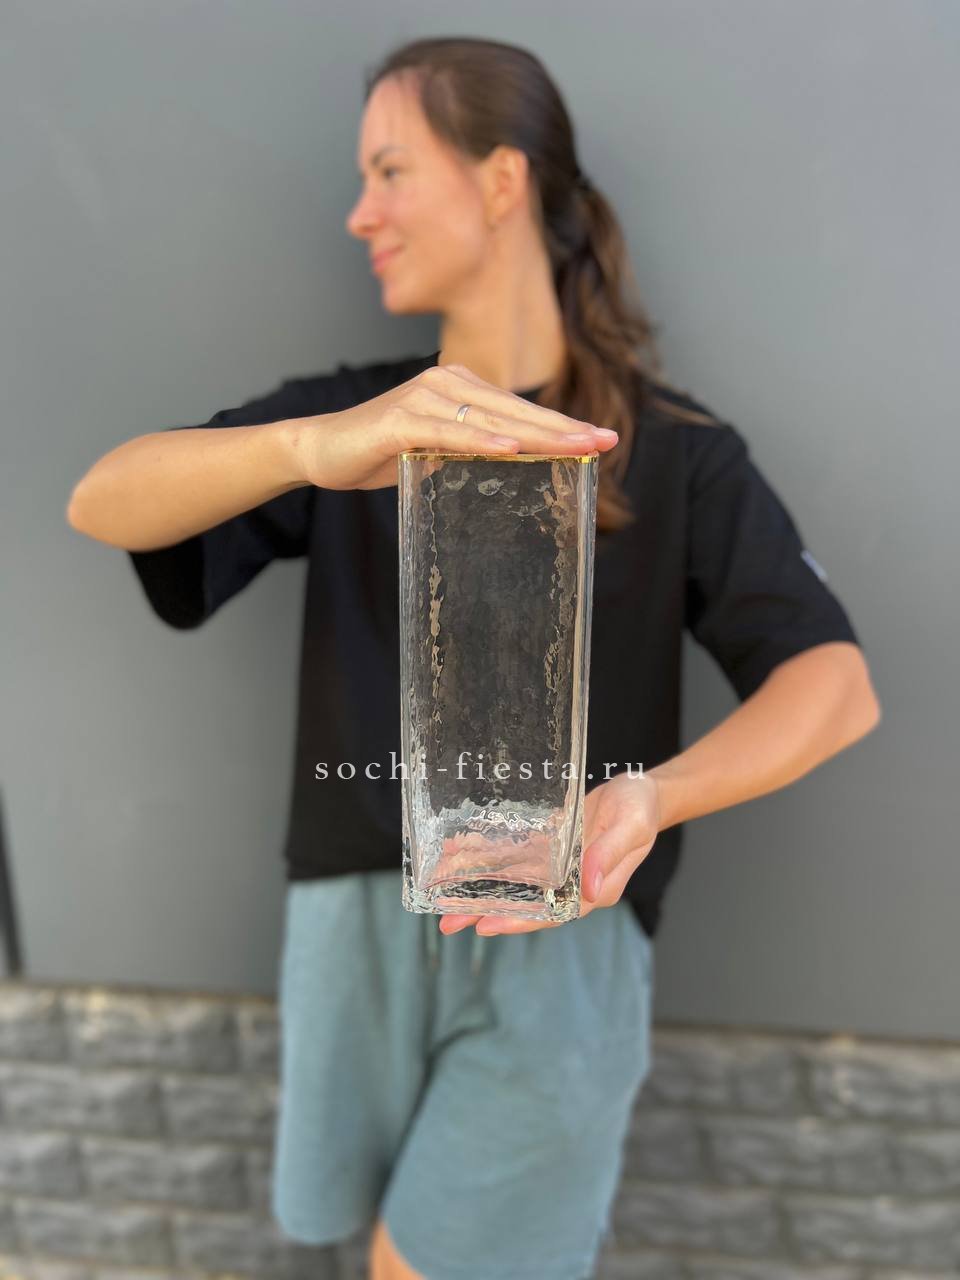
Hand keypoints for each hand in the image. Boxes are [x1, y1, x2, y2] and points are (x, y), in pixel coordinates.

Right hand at [288, 362, 618, 490]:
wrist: (320, 451)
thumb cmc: (378, 453)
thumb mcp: (437, 452)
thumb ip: (471, 452)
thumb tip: (515, 465)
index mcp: (460, 389)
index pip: (521, 410)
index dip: (562, 424)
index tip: (602, 439)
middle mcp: (447, 383)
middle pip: (516, 411)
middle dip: (564, 427)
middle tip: (605, 440)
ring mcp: (423, 398)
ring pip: (491, 419)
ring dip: (536, 434)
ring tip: (575, 446)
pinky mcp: (400, 420)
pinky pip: (449, 432)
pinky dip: (481, 441)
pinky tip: (511, 449)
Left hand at [439, 772, 660, 936]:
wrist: (642, 790)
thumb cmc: (641, 807)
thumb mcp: (632, 826)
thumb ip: (609, 854)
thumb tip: (586, 887)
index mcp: (594, 889)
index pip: (552, 913)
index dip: (520, 921)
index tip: (487, 925)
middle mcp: (571, 884)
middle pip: (525, 905)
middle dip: (486, 912)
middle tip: (448, 922)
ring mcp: (557, 868)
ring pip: (515, 885)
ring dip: (480, 890)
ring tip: (442, 896)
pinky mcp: (548, 849)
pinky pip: (515, 859)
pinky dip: (488, 859)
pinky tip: (460, 855)